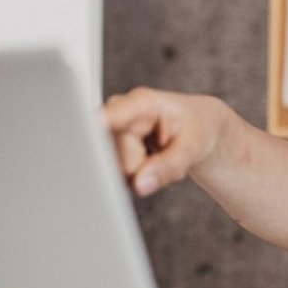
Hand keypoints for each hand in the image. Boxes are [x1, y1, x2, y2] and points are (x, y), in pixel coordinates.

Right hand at [101, 87, 224, 196]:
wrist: (198, 127)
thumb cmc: (196, 128)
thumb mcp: (192, 147)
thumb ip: (167, 167)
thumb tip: (140, 185)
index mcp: (141, 103)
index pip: (112, 116)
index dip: (97, 127)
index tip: (89, 132)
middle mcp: (117, 113)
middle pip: (115, 157)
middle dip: (139, 168)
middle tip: (164, 155)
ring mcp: (109, 130)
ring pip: (113, 170)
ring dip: (139, 174)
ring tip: (158, 158)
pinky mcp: (106, 147)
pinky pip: (116, 175)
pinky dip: (135, 177)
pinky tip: (148, 162)